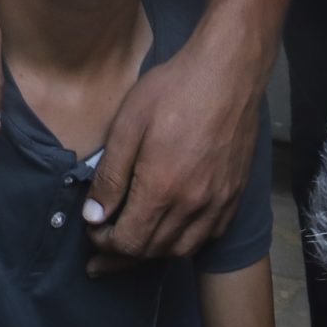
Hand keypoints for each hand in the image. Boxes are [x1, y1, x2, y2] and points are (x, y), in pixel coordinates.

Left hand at [81, 20, 267, 270]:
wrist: (229, 72)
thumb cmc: (174, 90)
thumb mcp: (127, 126)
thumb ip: (110, 177)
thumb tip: (94, 217)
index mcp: (162, 189)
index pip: (127, 242)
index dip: (104, 243)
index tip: (92, 228)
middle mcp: (193, 205)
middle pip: (151, 251)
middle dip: (121, 254)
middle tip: (101, 250)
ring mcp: (218, 203)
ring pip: (180, 249)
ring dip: (152, 252)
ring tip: (133, 246)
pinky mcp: (234, 195)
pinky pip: (207, 236)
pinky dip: (183, 242)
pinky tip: (171, 232)